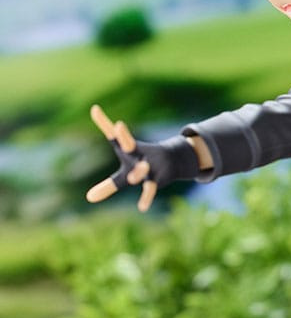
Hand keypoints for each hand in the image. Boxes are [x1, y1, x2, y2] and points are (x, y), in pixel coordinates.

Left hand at [86, 104, 200, 211]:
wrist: (176, 161)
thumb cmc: (144, 166)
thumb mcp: (125, 175)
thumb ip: (108, 186)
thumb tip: (88, 199)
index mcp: (128, 149)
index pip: (115, 136)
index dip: (103, 123)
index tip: (94, 109)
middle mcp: (139, 155)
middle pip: (130, 145)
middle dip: (125, 137)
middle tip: (118, 126)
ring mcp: (150, 166)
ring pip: (142, 169)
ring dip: (139, 173)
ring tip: (133, 179)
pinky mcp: (157, 179)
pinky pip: (151, 189)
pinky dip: (147, 198)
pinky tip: (142, 208)